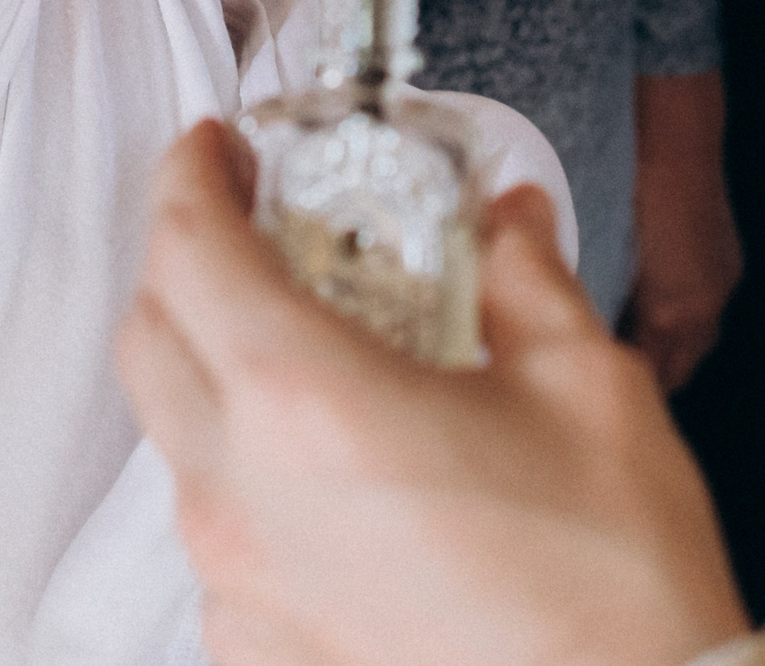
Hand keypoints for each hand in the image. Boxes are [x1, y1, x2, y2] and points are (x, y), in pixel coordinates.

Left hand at [119, 122, 748, 665]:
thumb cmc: (613, 585)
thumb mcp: (587, 387)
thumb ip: (525, 278)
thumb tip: (510, 218)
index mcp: (305, 401)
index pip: (187, 249)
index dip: (187, 178)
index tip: (213, 149)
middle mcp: (241, 494)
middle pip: (151, 338)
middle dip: (185, 265)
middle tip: (252, 232)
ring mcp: (235, 585)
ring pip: (176, 441)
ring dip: (216, 375)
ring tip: (305, 353)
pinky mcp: (252, 652)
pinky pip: (215, 537)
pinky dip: (246, 480)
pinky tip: (329, 476)